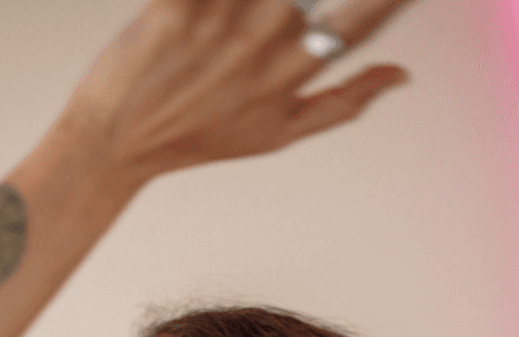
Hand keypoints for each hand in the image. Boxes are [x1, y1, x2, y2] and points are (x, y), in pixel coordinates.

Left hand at [62, 0, 415, 179]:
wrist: (117, 140)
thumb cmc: (195, 137)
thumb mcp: (279, 134)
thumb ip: (344, 102)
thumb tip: (401, 74)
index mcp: (295, 70)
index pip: (366, 16)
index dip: (392, 0)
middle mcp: (267, 38)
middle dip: (296, 8)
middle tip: (270, 27)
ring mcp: (223, 16)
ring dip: (251, 5)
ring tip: (237, 28)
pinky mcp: (179, 3)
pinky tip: (211, 12)